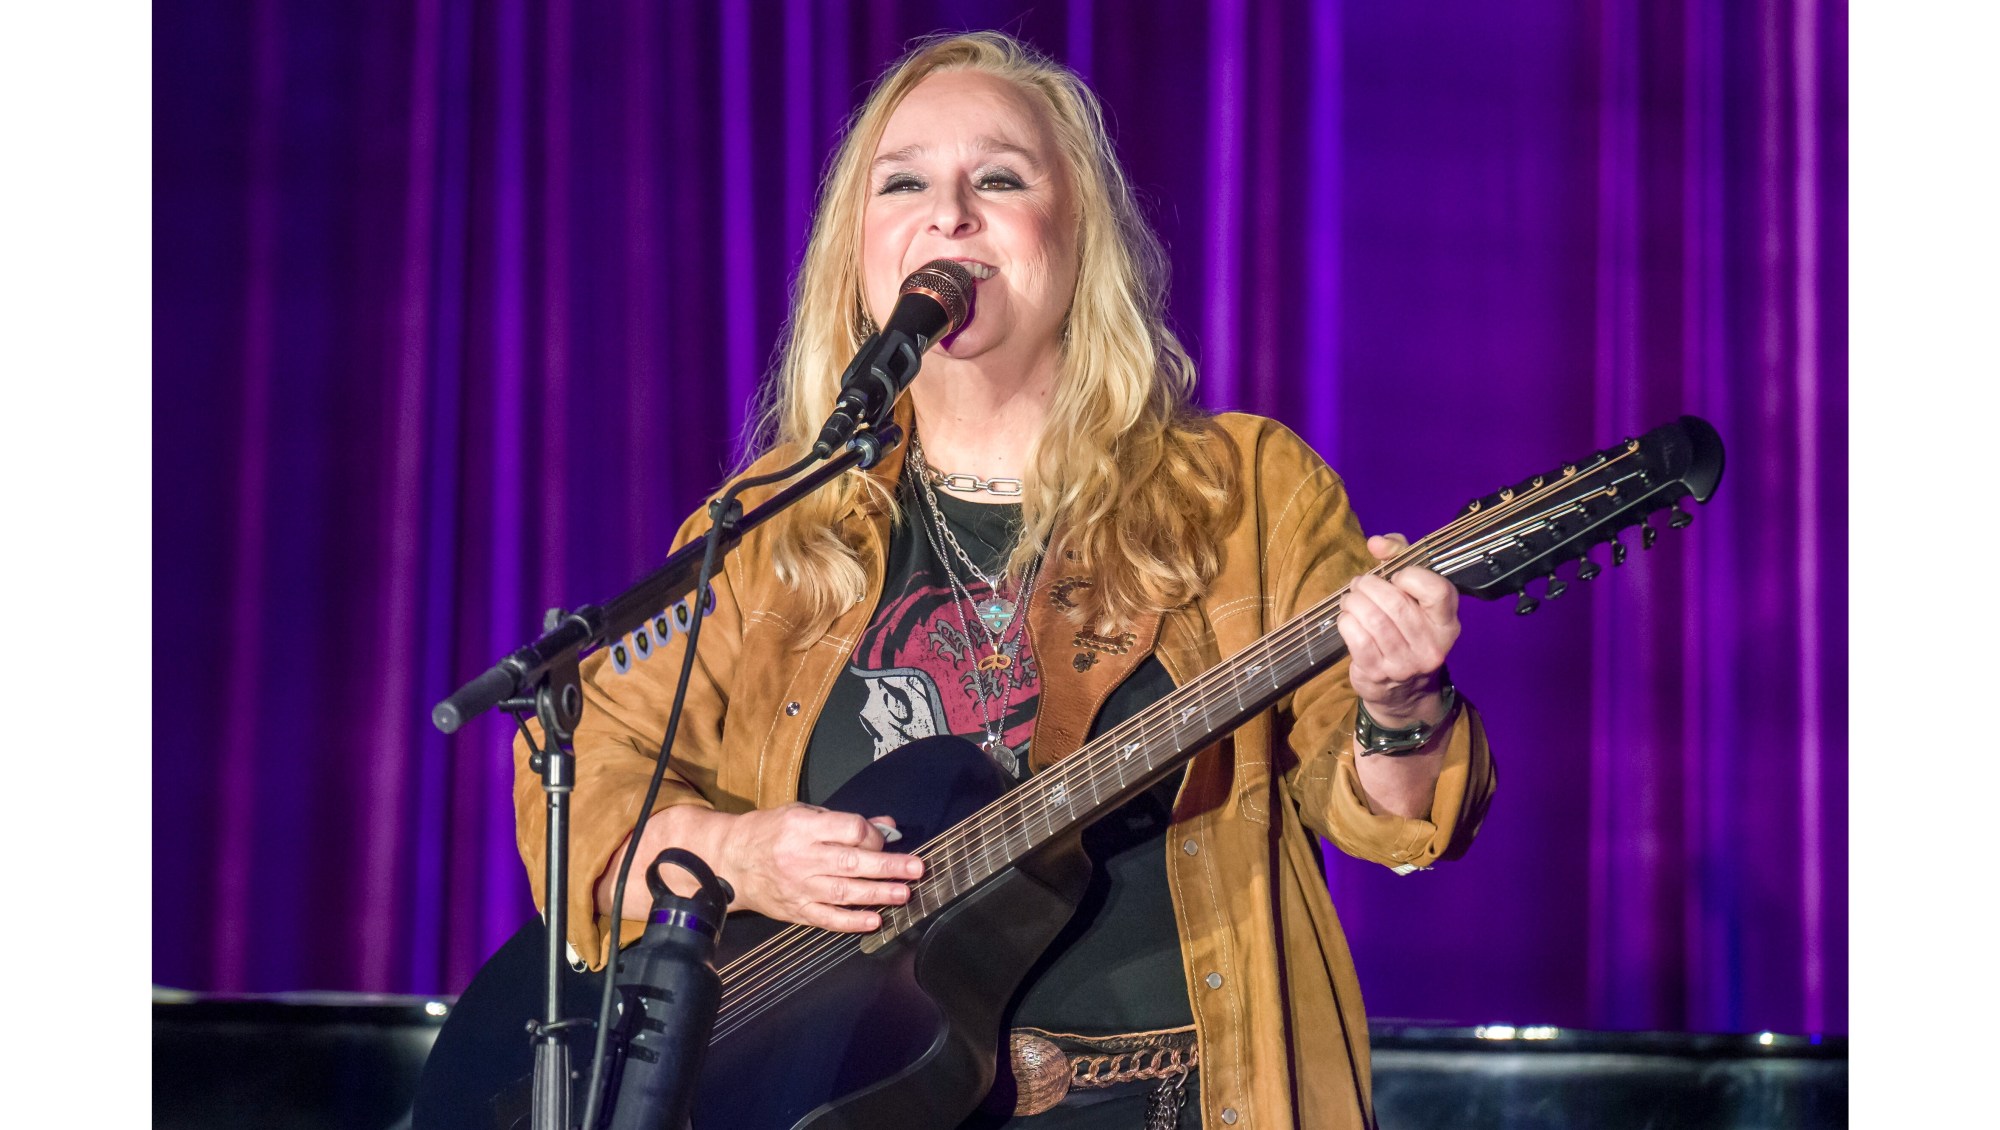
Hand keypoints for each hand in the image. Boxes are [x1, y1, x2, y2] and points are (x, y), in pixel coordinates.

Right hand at [714, 804, 924, 932]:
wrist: (729, 860)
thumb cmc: (769, 832)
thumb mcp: (803, 814)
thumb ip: (844, 821)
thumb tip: (886, 825)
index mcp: (803, 827)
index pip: (849, 830)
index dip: (872, 836)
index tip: (882, 840)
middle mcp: (801, 857)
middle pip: (852, 862)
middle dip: (888, 866)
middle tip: (916, 868)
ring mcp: (798, 887)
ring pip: (844, 892)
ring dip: (878, 894)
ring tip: (904, 894)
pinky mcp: (795, 910)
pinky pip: (827, 919)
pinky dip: (852, 922)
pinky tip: (875, 920)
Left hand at [1338, 533, 1460, 727]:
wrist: (1405, 692)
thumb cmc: (1407, 630)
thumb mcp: (1414, 595)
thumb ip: (1400, 557)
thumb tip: (1376, 543)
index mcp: (1447, 623)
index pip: (1437, 590)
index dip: (1410, 576)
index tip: (1396, 576)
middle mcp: (1432, 646)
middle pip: (1395, 603)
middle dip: (1369, 586)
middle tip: (1361, 584)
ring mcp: (1405, 664)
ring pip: (1372, 619)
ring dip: (1354, 602)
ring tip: (1351, 599)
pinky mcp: (1378, 674)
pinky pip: (1356, 638)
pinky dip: (1346, 621)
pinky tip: (1347, 618)